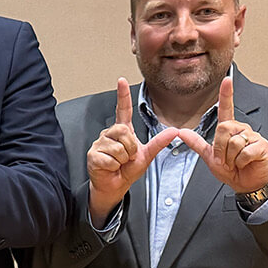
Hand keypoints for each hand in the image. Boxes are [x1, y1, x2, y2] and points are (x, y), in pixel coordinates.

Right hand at [87, 78, 181, 223]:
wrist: (114, 186)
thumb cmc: (126, 169)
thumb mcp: (146, 155)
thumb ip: (159, 142)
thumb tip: (174, 131)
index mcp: (122, 131)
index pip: (123, 109)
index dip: (123, 95)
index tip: (121, 81)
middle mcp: (109, 134)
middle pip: (124, 131)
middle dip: (130, 148)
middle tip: (127, 157)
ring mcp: (99, 144)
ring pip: (118, 147)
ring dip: (123, 159)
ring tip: (118, 163)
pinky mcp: (93, 155)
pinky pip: (110, 158)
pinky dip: (114, 166)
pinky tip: (110, 167)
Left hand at [174, 77, 267, 193]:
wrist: (247, 183)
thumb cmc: (232, 169)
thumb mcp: (210, 157)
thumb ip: (196, 143)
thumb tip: (181, 132)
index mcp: (229, 129)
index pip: (226, 108)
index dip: (226, 94)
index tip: (227, 80)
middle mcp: (241, 129)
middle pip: (223, 129)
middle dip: (220, 148)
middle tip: (225, 159)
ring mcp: (253, 137)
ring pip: (233, 142)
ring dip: (230, 157)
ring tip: (235, 162)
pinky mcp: (262, 146)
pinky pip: (244, 152)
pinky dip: (240, 161)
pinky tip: (245, 163)